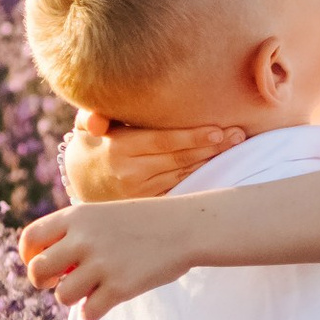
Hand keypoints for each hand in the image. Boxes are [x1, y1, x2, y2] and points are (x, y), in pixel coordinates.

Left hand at [18, 197, 193, 318]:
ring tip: (91, 289)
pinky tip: (107, 299)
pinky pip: (88, 312)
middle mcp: (84, 239)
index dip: (28, 256)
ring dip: (73, 297)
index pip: (30, 239)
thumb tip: (43, 269)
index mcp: (77, 217)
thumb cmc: (143, 222)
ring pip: (62, 296)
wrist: (186, 227)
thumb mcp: (102, 215)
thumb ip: (73, 234)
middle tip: (57, 282)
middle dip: (42, 281)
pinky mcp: (120, 287)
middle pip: (37, 271)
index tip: (39, 263)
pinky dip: (94, 310)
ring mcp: (102, 264)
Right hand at [57, 109, 243, 202]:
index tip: (218, 130)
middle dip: (211, 146)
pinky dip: (199, 174)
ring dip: (211, 160)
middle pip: (179, 158)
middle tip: (238, 134)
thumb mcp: (85, 130)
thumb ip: (90, 116)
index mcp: (118, 149)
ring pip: (183, 173)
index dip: (192, 137)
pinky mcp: (148, 203)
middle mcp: (130, 172)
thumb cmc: (92, 146)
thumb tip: (94, 123)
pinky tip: (218, 163)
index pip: (163, 141)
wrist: (80, 185)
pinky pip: (179, 186)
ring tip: (236, 144)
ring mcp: (141, 192)